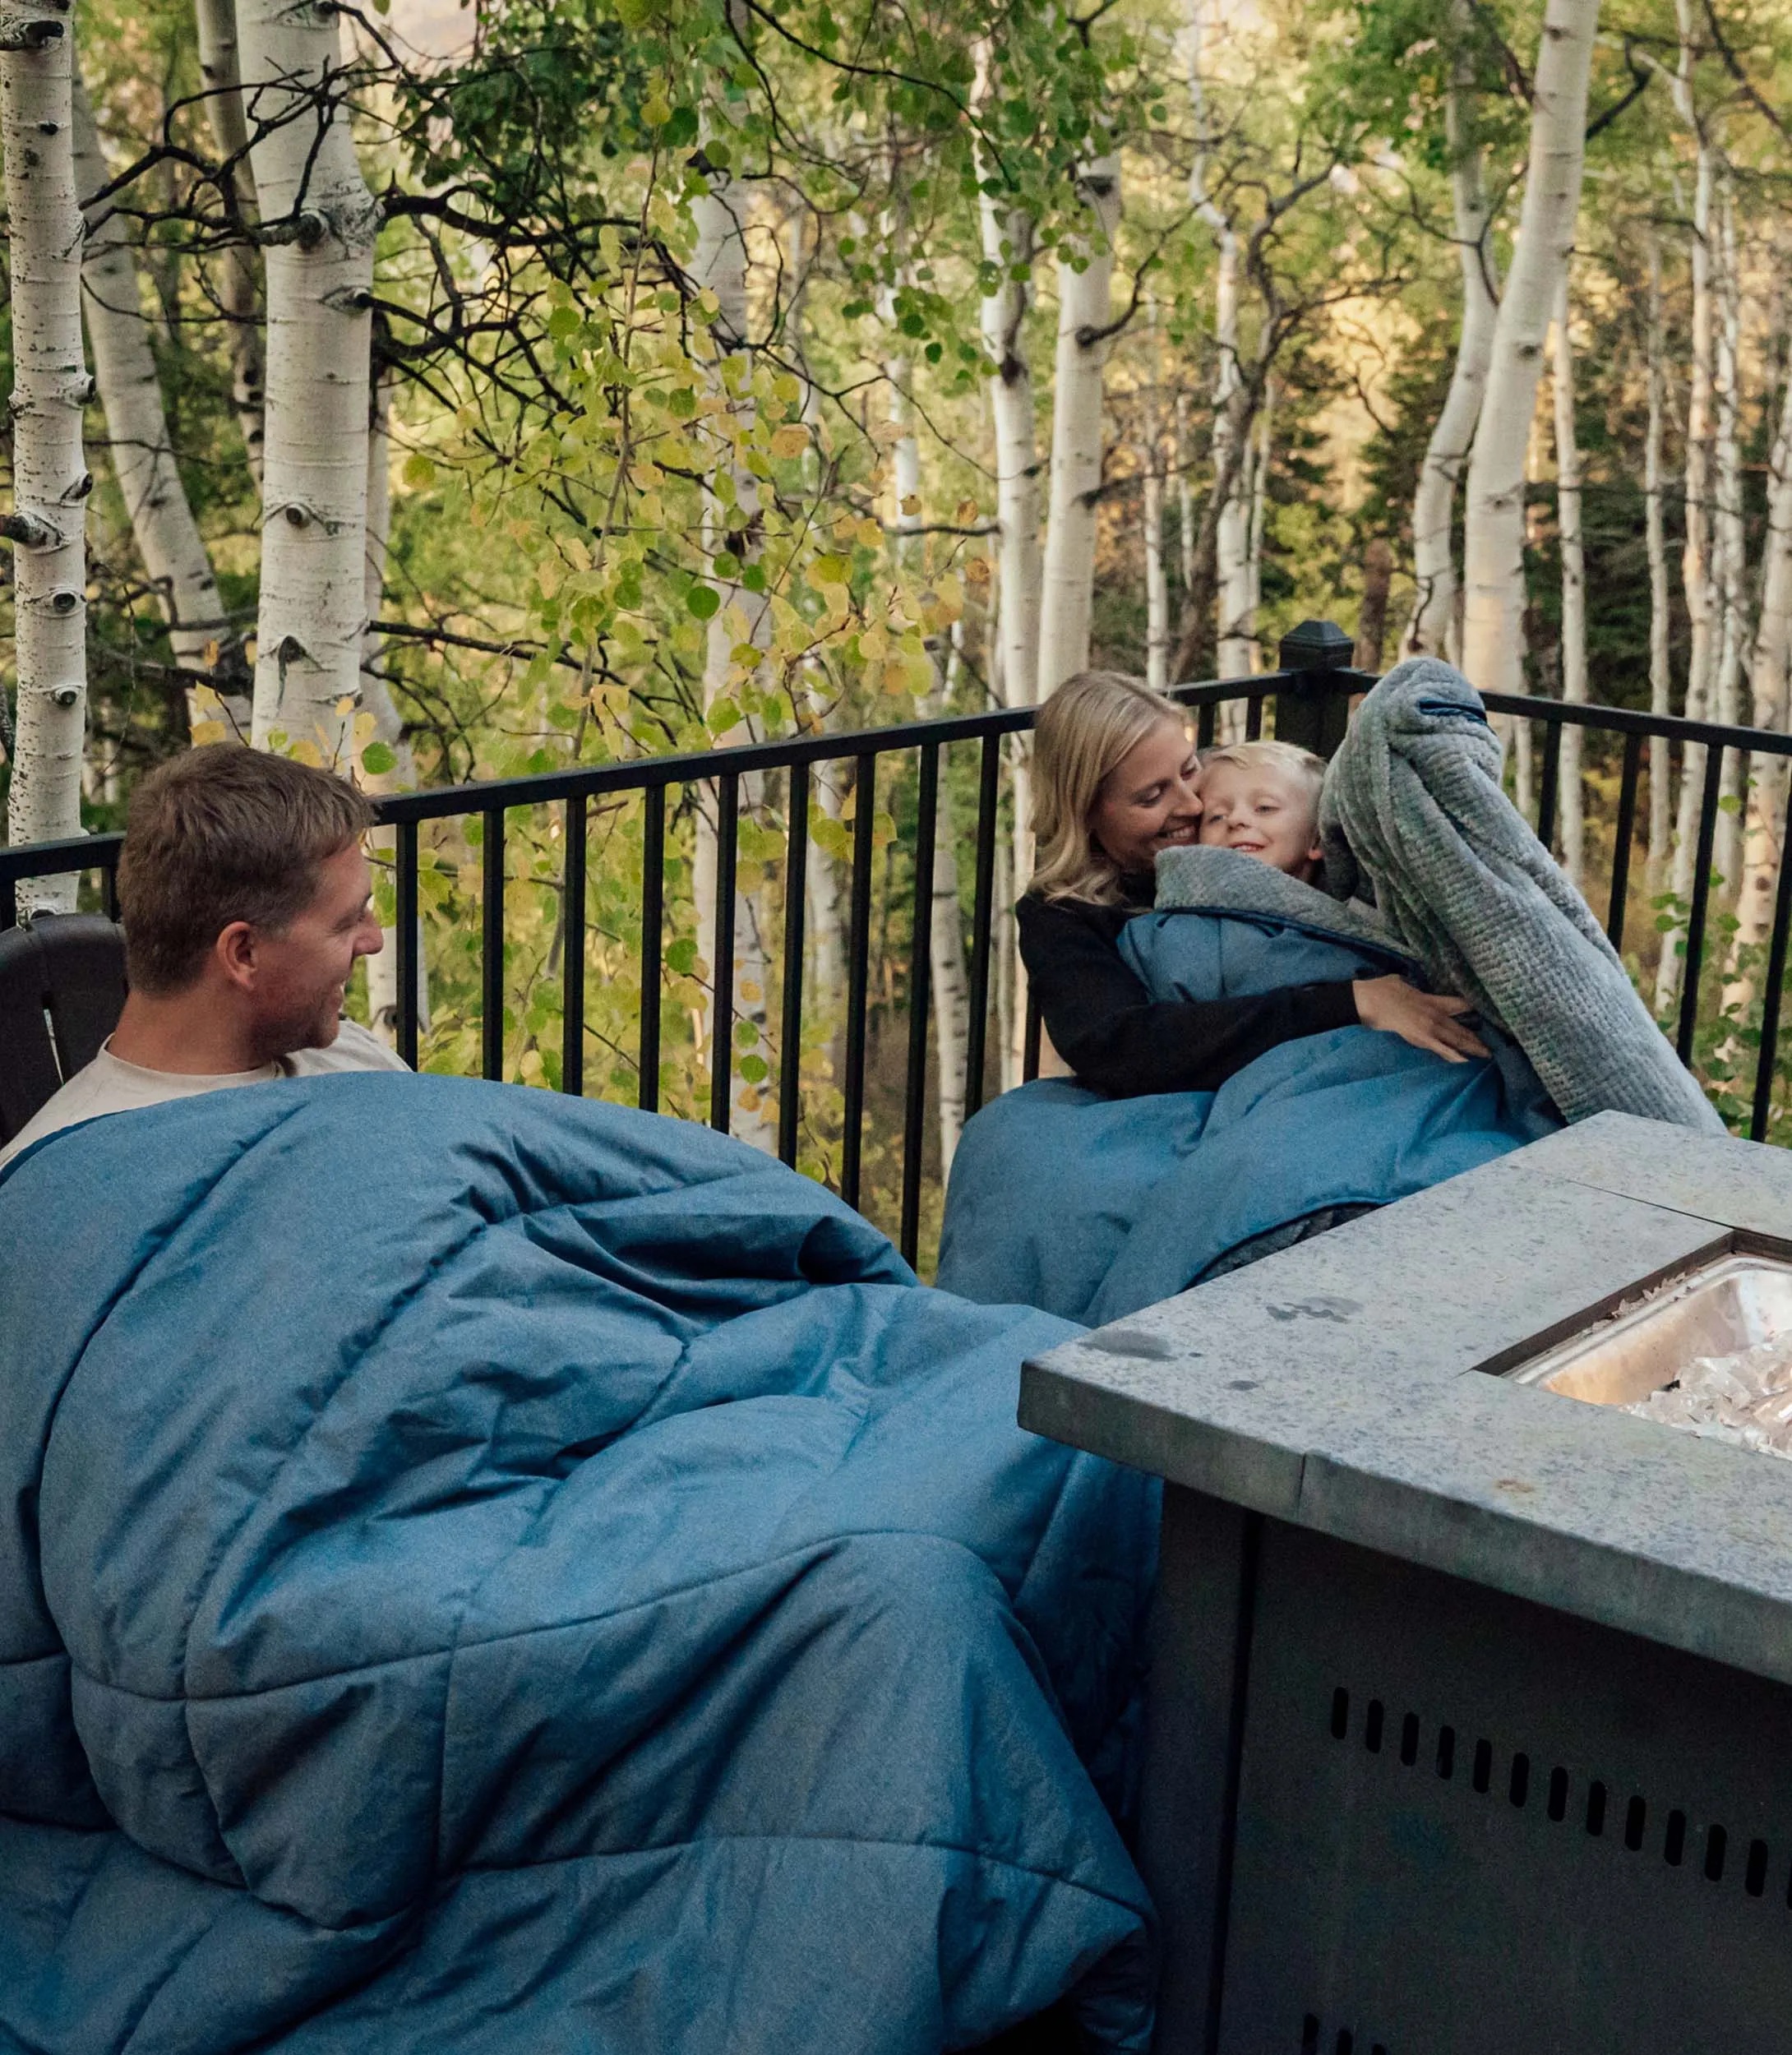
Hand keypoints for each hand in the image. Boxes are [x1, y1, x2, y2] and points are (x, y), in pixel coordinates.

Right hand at [1352, 975, 1490, 1063]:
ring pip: (1456, 1039)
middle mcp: (1435, 1013)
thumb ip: (1408, 985)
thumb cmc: (1381, 989)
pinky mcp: (1421, 1037)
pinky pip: (1442, 1049)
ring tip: (1485, 1055)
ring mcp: (1430, 1026)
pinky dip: (1454, 1055)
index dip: (1472, 1009)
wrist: (1371, 1000)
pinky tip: (1465, 1061)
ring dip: (1471, 1048)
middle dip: (1476, 1038)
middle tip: (1490, 1048)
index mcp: (1432, 999)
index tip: (1483, 1015)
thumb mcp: (1400, 982)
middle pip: (1461, 1027)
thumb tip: (1402, 982)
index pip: (1459, 1004)